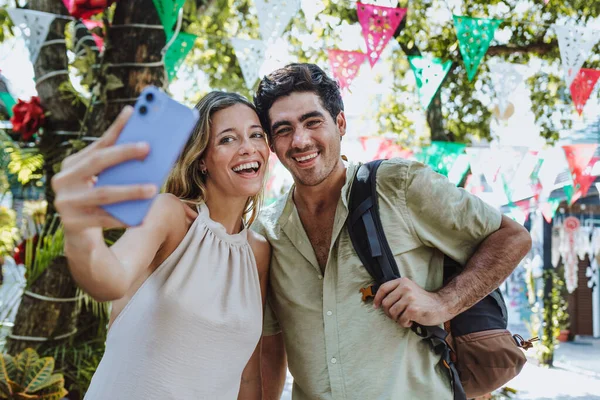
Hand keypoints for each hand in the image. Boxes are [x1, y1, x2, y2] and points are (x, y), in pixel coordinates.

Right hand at [52, 106, 156, 232]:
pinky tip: (142, 217)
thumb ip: (118, 167)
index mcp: (72, 165)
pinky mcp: (72, 223)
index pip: (98, 144)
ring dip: (130, 190)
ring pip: (103, 193)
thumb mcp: (105, 181)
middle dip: (124, 153)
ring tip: (153, 188)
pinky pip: (104, 218)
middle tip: (148, 148)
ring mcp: (65, 202)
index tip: (133, 113)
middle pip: (97, 162)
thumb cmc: (99, 202)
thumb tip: (148, 147)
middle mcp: (63, 180)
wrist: (80, 237)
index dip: (116, 128)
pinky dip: (124, 217)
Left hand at [373, 277, 451, 327]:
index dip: (377, 299)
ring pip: (392, 313)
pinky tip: (410, 321)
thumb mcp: (409, 289)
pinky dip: (404, 323)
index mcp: (402, 282)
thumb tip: (379, 301)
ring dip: (397, 319)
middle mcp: (405, 288)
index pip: (383, 288)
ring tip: (405, 318)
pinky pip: (400, 320)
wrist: (440, 305)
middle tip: (397, 316)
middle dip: (389, 313)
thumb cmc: (423, 300)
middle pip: (385, 303)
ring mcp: (409, 298)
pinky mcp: (413, 309)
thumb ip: (396, 291)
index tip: (376, 306)